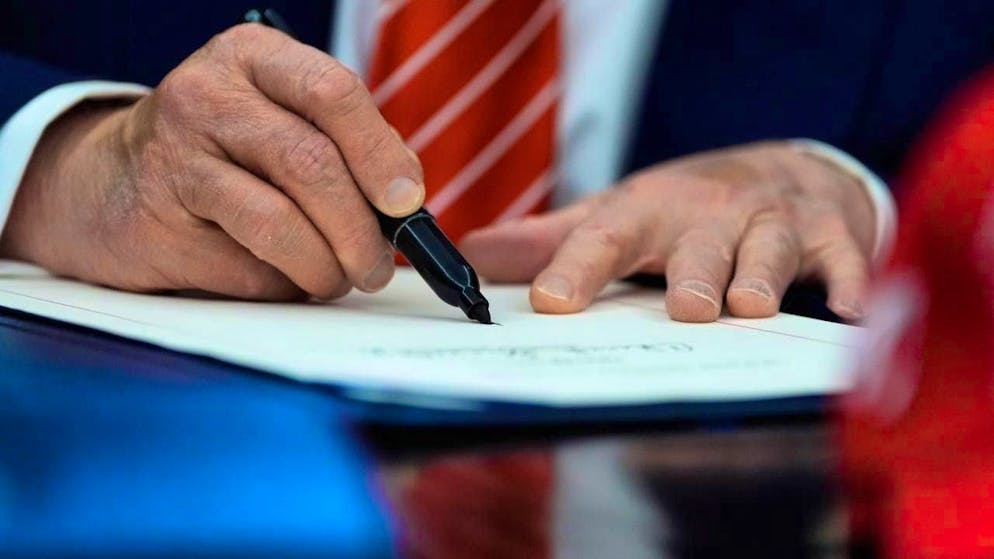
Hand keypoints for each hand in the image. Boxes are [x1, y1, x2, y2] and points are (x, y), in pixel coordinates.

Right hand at [0, 23, 422, 299]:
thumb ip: (344, 145)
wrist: (114, 181)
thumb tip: (404, 197)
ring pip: (279, 223)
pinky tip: (286, 277)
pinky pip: (245, 266)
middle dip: (360, 229)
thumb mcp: (282, 119)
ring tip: (338, 278)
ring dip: (325, 266)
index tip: (407, 201)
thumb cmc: (225, 151)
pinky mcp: (158, 219)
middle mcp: (208, 94)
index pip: (334, 91)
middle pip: (311, 164)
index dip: (380, 153)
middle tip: (377, 265)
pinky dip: (282, 283)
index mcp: (253, 57)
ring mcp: (175, 155)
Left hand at [460, 142, 875, 321]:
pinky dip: (852, 284)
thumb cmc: (686, 208)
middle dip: (693, 273)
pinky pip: (845, 260)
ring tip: (749, 307)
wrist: (783, 170)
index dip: (576, 268)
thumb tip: (472, 257)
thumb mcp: (617, 214)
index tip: (550, 304)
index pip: (605, 237)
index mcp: (649, 210)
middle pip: (698, 245)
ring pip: (770, 250)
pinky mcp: (831, 236)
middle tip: (684, 307)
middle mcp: (711, 213)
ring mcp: (773, 223)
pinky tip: (852, 314)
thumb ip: (550, 240)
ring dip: (762, 277)